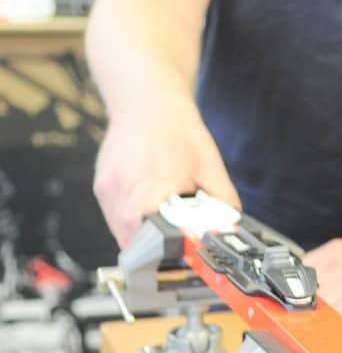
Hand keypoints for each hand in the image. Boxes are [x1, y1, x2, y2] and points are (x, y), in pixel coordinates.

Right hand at [94, 95, 239, 248]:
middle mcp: (122, 190)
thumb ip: (222, 204)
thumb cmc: (180, 131)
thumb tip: (229, 233)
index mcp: (151, 186)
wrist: (148, 100)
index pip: (150, 240)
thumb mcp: (212, 168)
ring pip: (122, 232)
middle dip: (157, 245)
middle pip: (135, 241)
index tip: (183, 251)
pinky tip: (150, 198)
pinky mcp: (101, 187)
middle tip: (177, 234)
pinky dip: (134, 218)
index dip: (168, 251)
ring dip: (144, 232)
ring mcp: (107, 189)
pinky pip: (115, 217)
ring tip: (163, 209)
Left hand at [305, 238, 341, 327]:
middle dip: (305, 310)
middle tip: (311, 323)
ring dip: (316, 324)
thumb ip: (331, 270)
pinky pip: (331, 325)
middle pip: (300, 295)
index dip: (295, 294)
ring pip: (313, 311)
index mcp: (331, 252)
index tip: (297, 306)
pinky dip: (330, 333)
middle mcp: (332, 266)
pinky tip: (338, 335)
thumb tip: (312, 292)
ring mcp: (341, 286)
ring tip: (324, 332)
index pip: (296, 274)